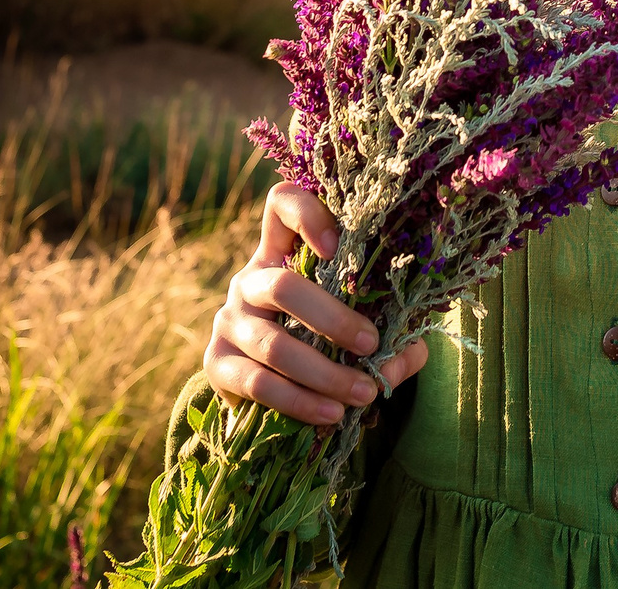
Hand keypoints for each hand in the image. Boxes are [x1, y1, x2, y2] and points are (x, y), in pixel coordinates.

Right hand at [202, 183, 427, 425]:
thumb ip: (395, 337)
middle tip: (372, 344)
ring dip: (324, 373)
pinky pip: (257, 383)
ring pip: (273, 344)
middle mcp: (250, 278)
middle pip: (282, 285)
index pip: (281, 204)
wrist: (273, 385)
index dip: (307, 214)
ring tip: (364, 393)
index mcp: (284, 251)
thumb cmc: (329, 340)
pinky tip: (332, 414)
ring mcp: (229, 320)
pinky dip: (300, 402)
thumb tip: (401, 358)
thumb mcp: (364, 327)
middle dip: (333, 319)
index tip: (338, 245)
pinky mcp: (216, 363)